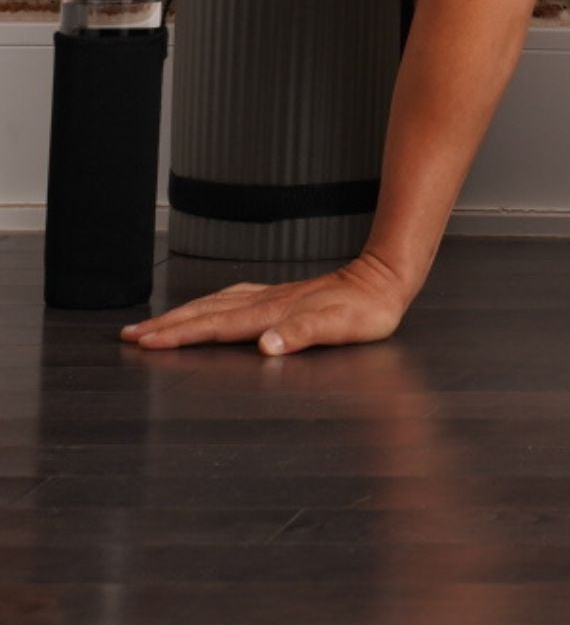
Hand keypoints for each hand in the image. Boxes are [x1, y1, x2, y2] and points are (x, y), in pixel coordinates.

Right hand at [116, 248, 414, 356]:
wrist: (386, 278)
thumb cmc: (367, 309)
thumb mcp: (341, 327)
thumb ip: (303, 335)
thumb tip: (267, 346)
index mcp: (273, 314)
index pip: (216, 327)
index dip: (179, 335)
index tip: (145, 342)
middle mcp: (267, 303)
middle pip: (206, 313)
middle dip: (167, 325)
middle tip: (129, 335)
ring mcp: (273, 296)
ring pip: (216, 304)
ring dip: (183, 314)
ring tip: (154, 324)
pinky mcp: (282, 296)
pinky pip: (233, 299)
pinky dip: (209, 305)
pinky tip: (207, 307)